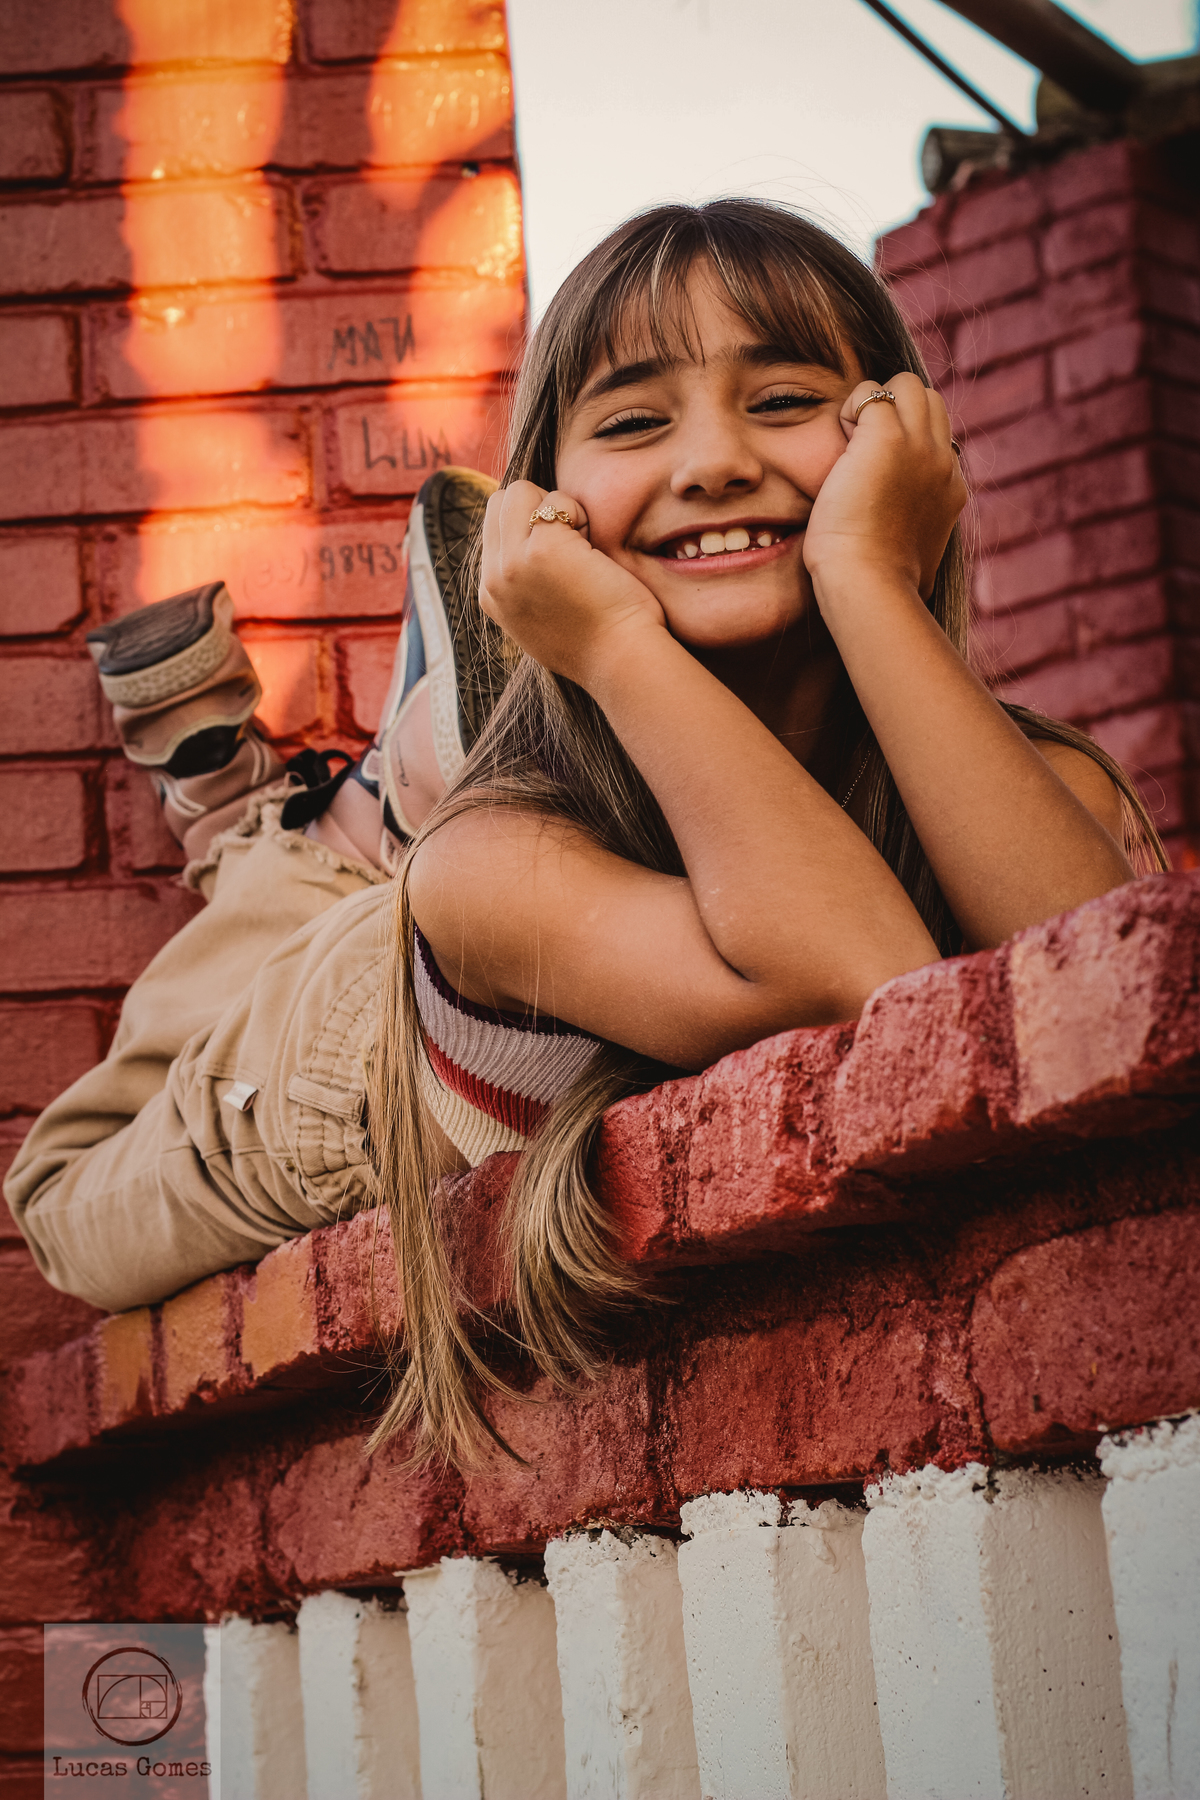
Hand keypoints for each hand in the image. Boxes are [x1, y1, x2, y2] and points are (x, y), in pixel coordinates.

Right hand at [479, 482, 665, 687]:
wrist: (620, 661)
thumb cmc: (598, 639)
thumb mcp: (541, 617)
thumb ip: (524, 584)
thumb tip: (528, 548)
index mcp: (491, 594)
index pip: (494, 527)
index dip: (529, 525)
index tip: (561, 555)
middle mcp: (493, 579)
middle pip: (500, 503)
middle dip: (537, 509)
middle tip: (572, 544)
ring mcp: (513, 563)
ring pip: (520, 492)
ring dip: (556, 508)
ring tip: (581, 547)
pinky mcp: (541, 549)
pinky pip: (556, 501)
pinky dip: (580, 514)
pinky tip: (594, 550)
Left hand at [802, 373, 966, 603]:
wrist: (872, 585)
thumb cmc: (881, 587)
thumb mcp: (919, 565)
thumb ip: (922, 543)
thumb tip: (924, 570)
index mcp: (951, 488)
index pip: (936, 437)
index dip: (904, 440)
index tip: (875, 472)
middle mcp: (943, 462)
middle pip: (928, 400)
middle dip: (893, 411)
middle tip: (861, 452)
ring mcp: (920, 447)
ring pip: (905, 385)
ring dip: (873, 404)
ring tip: (850, 448)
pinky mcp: (887, 439)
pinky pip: (870, 394)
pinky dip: (848, 412)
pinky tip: (839, 451)